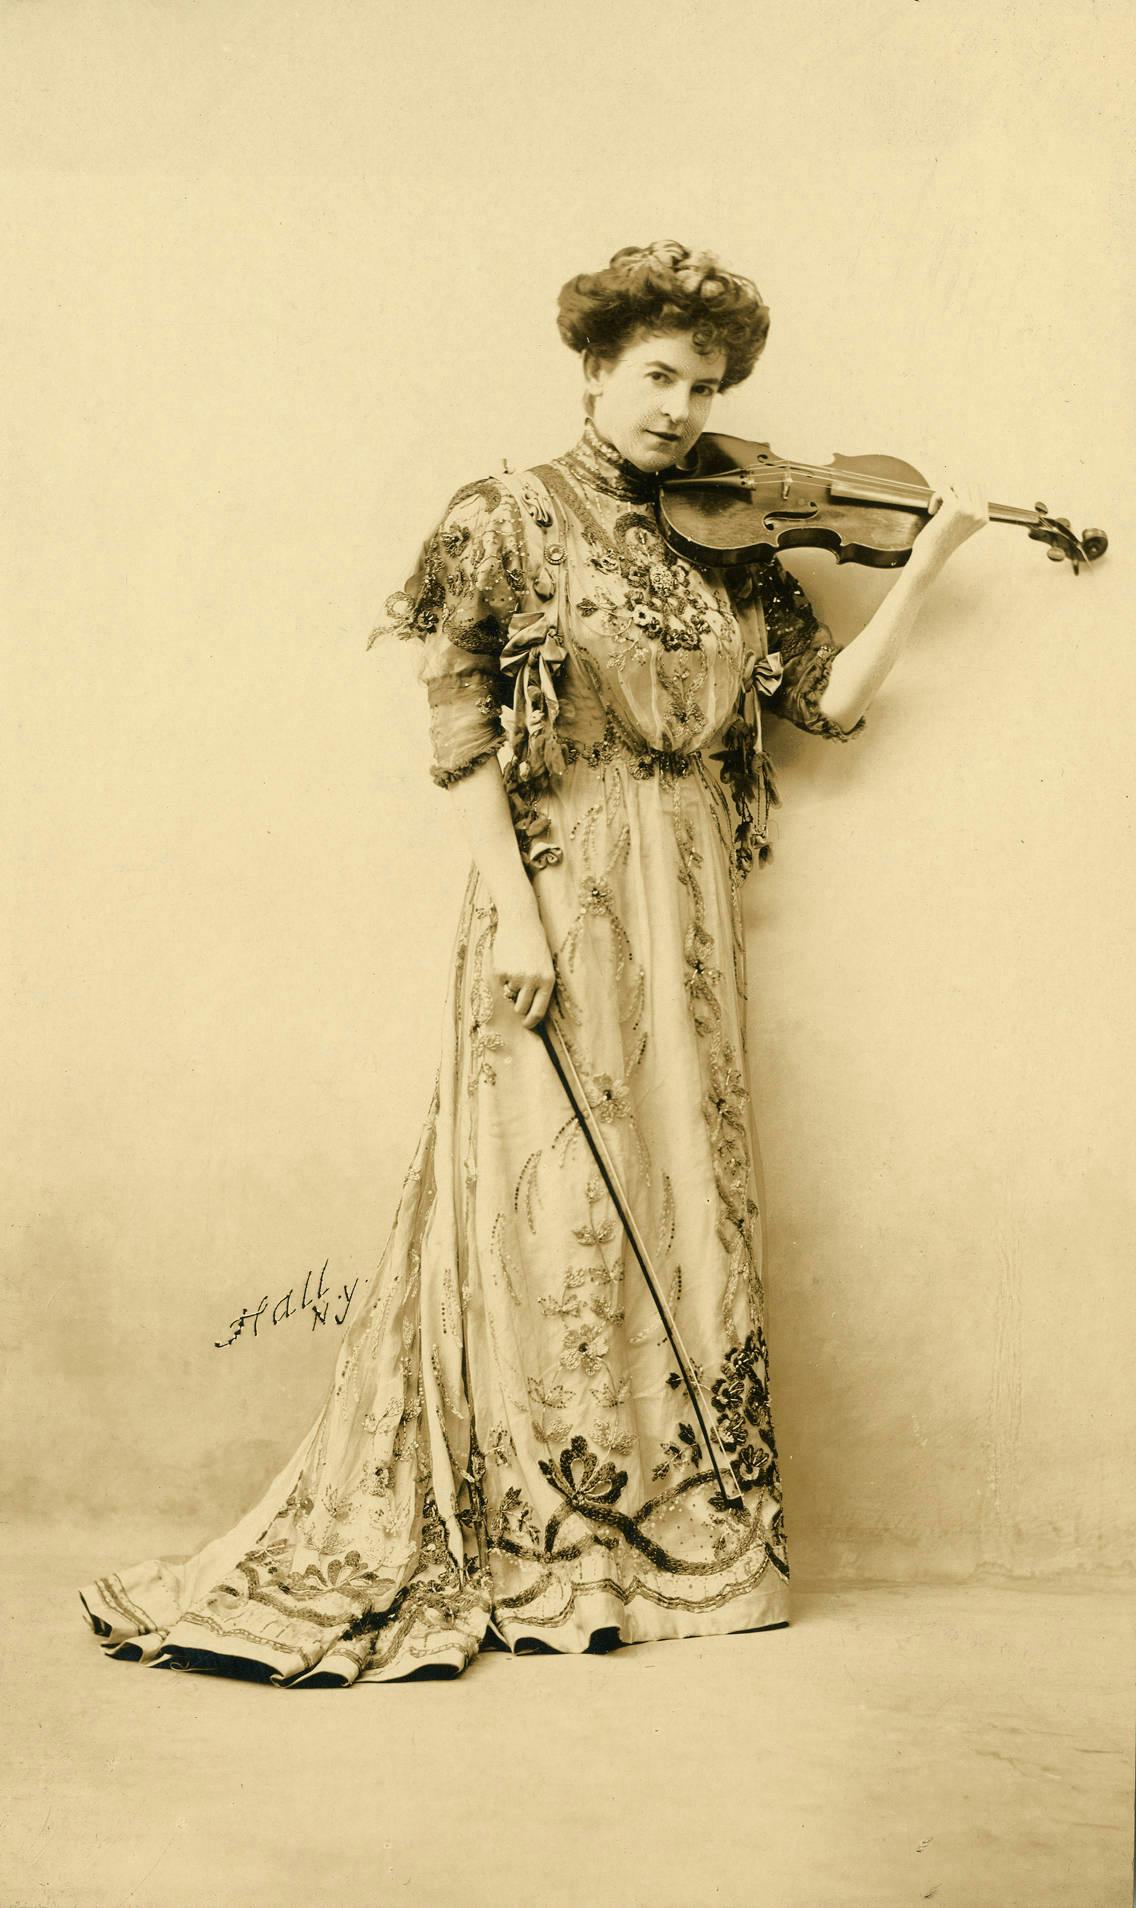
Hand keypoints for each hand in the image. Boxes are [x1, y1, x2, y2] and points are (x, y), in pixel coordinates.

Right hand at [494, 903, 555, 1030]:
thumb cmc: (535, 945)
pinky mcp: (500, 972)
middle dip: (518, 1006)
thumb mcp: (545, 966)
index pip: (539, 1011)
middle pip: (521, 1008)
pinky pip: (500, 983)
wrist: (520, 922)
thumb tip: (527, 1011)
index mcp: (547, 981)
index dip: (531, 1021)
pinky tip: (508, 960)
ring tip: (516, 968)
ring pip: (509, 995)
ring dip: (510, 988)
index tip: (526, 1025)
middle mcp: (532, 981)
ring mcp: (515, 977)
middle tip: (518, 996)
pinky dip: (502, 975)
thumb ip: (540, 987)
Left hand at [916, 476, 988, 571]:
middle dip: (952, 488)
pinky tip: (932, 511)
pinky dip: (935, 497)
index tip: (948, 502)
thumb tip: (963, 480)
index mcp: (983, 517)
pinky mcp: (956, 507)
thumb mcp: (958, 523)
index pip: (978, 487)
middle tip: (941, 503)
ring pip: (957, 482)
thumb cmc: (940, 540)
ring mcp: (970, 510)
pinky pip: (944, 489)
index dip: (961, 489)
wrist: (930, 557)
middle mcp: (980, 513)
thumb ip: (966, 506)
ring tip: (937, 506)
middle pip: (968, 482)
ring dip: (944, 491)